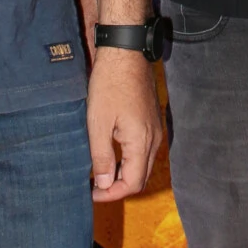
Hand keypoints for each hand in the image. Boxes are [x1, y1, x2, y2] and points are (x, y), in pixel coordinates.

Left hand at [85, 47, 161, 202]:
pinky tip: (111, 154)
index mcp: (141, 142)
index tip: (92, 193)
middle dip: (118, 187)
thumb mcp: (98, 123)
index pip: (132, 183)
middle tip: (94, 186)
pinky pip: (144, 150)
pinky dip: (129, 160)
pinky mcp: (151, 121)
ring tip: (99, 172)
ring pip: (143, 164)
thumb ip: (102, 157)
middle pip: (141, 177)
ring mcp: (155, 130)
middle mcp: (154, 140)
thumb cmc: (109, 85)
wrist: (125, 53)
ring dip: (123, 174)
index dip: (112, 193)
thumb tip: (104, 185)